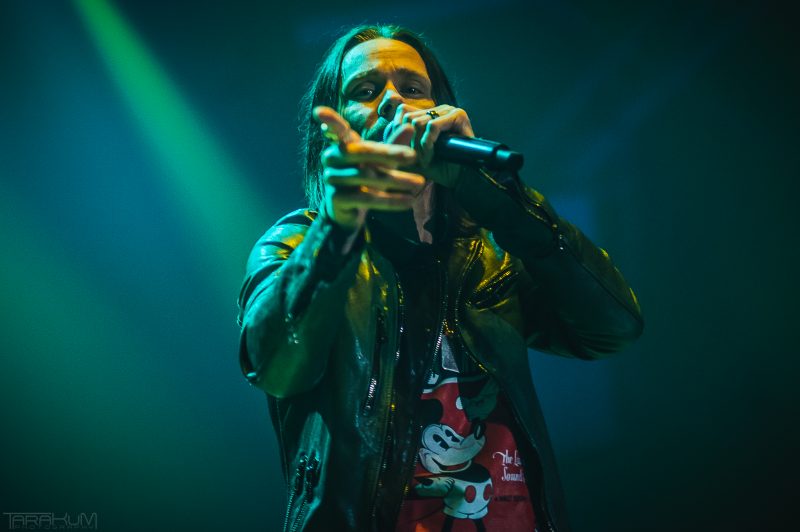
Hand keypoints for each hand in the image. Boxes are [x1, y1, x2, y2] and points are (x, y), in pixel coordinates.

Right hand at [313, 106, 426, 230]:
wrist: (348, 211)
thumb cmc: (365, 179)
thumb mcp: (381, 161)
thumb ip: (393, 145)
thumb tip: (410, 126)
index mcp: (342, 145)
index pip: (337, 130)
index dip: (330, 121)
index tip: (319, 111)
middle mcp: (332, 159)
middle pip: (361, 151)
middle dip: (389, 153)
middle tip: (414, 156)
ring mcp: (331, 179)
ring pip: (366, 176)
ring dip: (396, 180)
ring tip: (419, 184)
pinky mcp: (337, 199)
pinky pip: (366, 198)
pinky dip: (390, 200)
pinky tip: (409, 201)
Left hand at [386, 104, 474, 187]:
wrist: (460, 177)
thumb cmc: (436, 168)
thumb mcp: (410, 156)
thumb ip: (397, 143)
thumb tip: (384, 134)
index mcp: (426, 114)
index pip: (402, 112)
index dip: (399, 134)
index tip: (406, 154)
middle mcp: (436, 109)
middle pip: (408, 118)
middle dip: (409, 143)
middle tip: (418, 160)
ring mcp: (448, 110)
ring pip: (418, 122)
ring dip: (419, 147)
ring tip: (426, 160)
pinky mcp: (458, 116)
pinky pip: (432, 126)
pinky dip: (428, 143)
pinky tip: (432, 156)